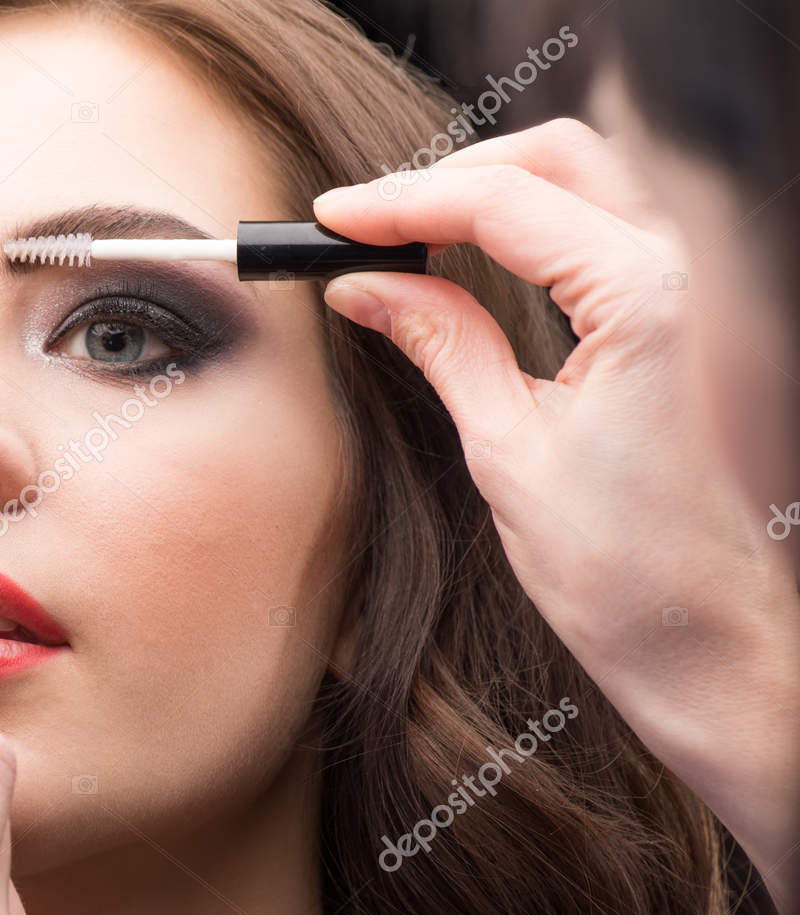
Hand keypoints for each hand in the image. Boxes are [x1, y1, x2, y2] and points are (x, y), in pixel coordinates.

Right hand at [314, 118, 799, 914]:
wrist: (704, 637)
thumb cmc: (623, 570)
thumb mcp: (505, 450)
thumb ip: (439, 343)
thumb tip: (365, 285)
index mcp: (644, 298)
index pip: (503, 203)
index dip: (401, 201)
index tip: (331, 219)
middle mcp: (685, 271)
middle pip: (555, 156)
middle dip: (449, 176)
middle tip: (361, 223)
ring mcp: (693, 288)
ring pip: (583, 177)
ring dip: (490, 192)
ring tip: (403, 236)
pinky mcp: (683, 315)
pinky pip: (601, 227)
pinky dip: (529, 225)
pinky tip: (470, 260)